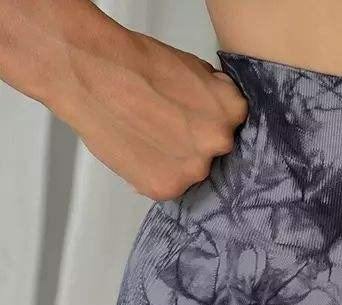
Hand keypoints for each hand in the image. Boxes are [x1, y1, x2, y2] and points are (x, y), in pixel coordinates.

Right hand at [49, 29, 248, 199]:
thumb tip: (214, 109)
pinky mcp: (165, 187)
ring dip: (174, 159)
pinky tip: (138, 150)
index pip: (231, 124)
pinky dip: (153, 172)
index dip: (208, 118)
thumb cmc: (136, 63)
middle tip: (165, 125)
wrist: (92, 72)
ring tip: (147, 136)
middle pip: (213, 150)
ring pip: (190, 169)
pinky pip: (166, 185)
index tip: (192, 114)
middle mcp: (219, 143)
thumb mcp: (192, 68)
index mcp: (231, 112)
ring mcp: (193, 169)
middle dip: (193, 140)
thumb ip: (211, 96)